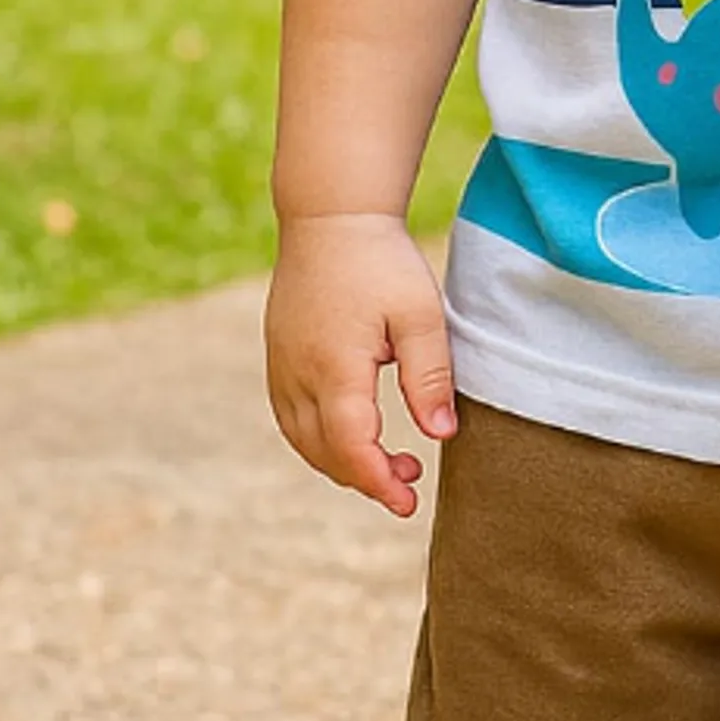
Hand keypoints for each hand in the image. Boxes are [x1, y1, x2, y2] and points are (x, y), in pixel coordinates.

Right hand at [265, 212, 457, 518]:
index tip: (408, 503)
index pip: (352, 447)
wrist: (330, 217)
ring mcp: (281, 366)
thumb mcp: (420, 315)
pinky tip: (351, 433)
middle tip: (412, 478)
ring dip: (341, 461)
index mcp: (335, 368)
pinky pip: (290, 417)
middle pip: (324, 452)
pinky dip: (319, 440)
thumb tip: (441, 435)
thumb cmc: (381, 261)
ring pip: (302, 439)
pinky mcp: (277, 356)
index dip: (378, 482)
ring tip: (390, 460)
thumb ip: (429, 377)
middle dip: (366, 477)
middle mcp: (297, 374)